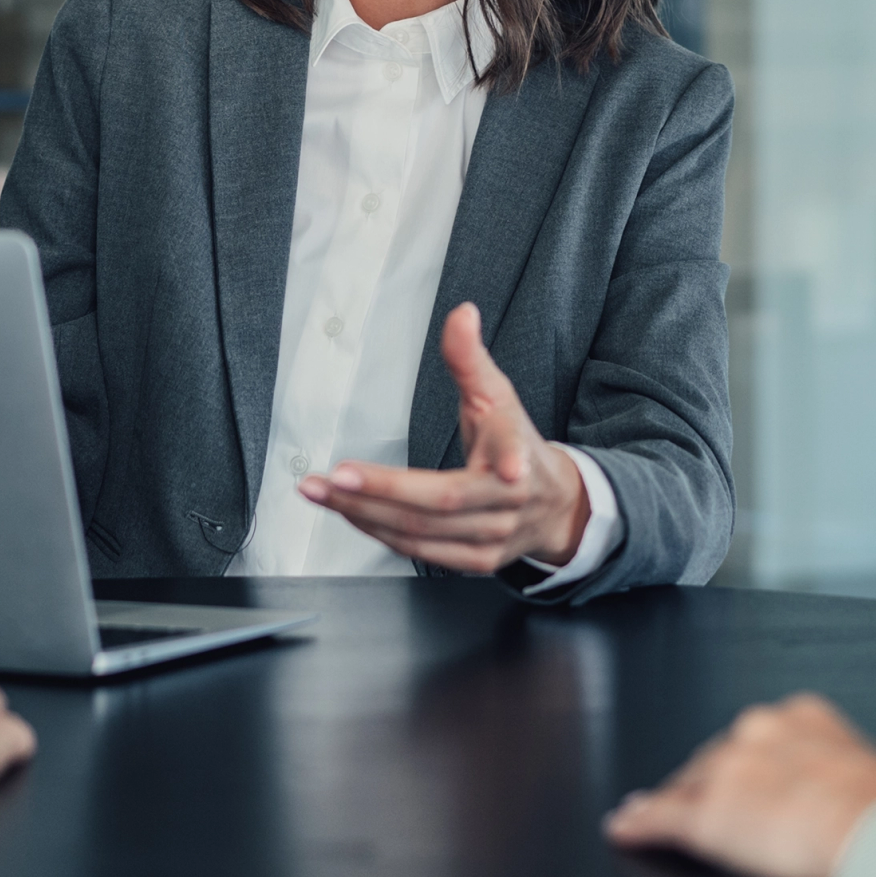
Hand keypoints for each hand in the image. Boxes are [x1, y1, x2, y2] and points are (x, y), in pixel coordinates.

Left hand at [296, 301, 588, 572]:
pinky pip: (419, 551)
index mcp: (518, 460)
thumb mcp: (500, 395)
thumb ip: (471, 358)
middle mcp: (505, 506)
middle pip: (440, 504)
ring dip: (365, 515)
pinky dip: (379, 532)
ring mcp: (490, 540)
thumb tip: (461, 313)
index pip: (509, 461)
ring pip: (421, 533)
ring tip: (323, 493)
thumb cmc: (516, 442)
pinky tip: (350, 513)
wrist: (553, 505)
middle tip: (331, 478)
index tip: (507, 469)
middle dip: (381, 492)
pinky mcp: (474, 563)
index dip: (506, 461)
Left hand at [604, 694, 875, 876]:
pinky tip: (626, 826)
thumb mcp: (866, 771)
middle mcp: (759, 730)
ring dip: (674, 798)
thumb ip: (843, 772)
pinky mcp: (708, 813)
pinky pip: (663, 815)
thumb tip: (854, 797)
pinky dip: (641, 821)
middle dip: (709, 778)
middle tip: (705, 799)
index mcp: (803, 715)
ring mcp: (729, 769)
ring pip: (689, 784)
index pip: (757, 737)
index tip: (742, 775)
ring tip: (654, 809)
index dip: (742, 761)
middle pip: (718, 757)